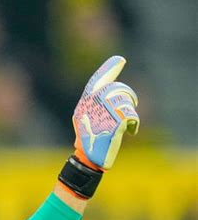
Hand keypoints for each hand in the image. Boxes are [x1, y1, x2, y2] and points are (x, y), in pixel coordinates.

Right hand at [73, 55, 138, 169]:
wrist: (89, 159)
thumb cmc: (89, 142)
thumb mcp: (86, 121)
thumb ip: (95, 106)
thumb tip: (110, 93)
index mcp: (85, 102)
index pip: (97, 81)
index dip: (109, 69)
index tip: (120, 60)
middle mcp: (93, 103)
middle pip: (117, 90)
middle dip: (128, 96)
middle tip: (131, 105)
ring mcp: (104, 111)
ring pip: (126, 102)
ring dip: (130, 113)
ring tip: (128, 124)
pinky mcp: (115, 121)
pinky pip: (132, 116)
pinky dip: (134, 124)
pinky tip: (131, 132)